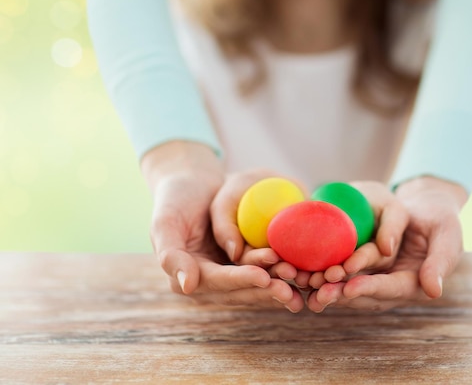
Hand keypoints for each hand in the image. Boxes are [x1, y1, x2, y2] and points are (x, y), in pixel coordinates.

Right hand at [142, 141, 295, 308]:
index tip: (263, 277)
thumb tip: (186, 287)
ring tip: (300, 283)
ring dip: (276, 287)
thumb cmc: (175, 199)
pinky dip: (279, 275)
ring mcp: (225, 275)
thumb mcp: (165, 222)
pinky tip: (301, 274)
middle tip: (290, 289)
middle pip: (239, 291)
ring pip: (254, 286)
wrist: (192, 184)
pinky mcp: (241, 267)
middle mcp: (206, 282)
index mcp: (185, 276)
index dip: (240, 280)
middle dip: (264, 291)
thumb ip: (170, 255)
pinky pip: (263, 273)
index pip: (217, 282)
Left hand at [307, 176, 466, 311]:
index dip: (371, 288)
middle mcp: (393, 285)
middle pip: (365, 293)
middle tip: (319, 291)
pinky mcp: (362, 266)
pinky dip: (324, 273)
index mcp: (416, 284)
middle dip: (341, 293)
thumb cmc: (441, 219)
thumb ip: (441, 260)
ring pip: (349, 286)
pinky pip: (342, 271)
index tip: (350, 288)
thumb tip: (433, 291)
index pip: (391, 289)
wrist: (426, 208)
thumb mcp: (447, 234)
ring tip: (306, 284)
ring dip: (328, 287)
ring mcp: (376, 277)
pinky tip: (304, 271)